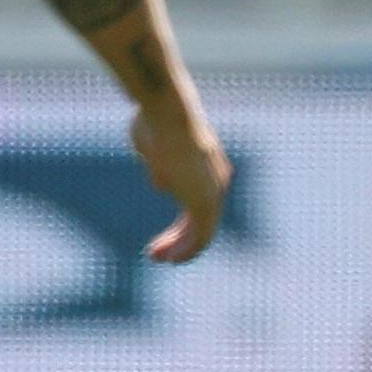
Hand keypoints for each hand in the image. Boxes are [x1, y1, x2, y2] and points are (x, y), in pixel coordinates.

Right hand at [131, 103, 229, 263]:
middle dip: (179, 239)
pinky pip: (202, 235)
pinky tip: (172, 258)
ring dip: (181, 248)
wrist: (166, 113)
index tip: (161, 235)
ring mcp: (213, 191)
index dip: (181, 223)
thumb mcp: (155, 147)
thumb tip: (163, 184)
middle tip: (155, 254)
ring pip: (202, 231)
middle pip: (201, 220)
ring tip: (159, 258)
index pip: (197, 204)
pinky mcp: (205, 200)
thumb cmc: (156, 123)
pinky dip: (188, 250)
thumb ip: (161, 166)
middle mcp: (216, 182)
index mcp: (207, 169)